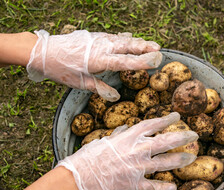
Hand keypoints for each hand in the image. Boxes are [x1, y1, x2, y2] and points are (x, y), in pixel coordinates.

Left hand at [26, 30, 162, 101]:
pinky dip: (124, 38)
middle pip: (128, 46)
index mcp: (99, 60)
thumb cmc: (60, 69)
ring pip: (122, 39)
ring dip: (137, 42)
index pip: (127, 61)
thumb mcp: (79, 83)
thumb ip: (99, 88)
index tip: (156, 61)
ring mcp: (98, 40)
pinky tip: (129, 39)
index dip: (143, 61)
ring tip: (150, 44)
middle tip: (159, 49)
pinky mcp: (94, 36)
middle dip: (145, 47)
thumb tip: (116, 96)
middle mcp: (101, 47)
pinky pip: (114, 37)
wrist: (42, 51)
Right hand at [56, 112, 197, 189]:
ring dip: (180, 160)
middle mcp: (138, 150)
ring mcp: (139, 168)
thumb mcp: (105, 140)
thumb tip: (125, 128)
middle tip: (194, 135)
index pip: (152, 124)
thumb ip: (119, 134)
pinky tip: (174, 185)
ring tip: (191, 158)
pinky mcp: (136, 184)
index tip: (177, 116)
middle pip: (166, 141)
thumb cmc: (89, 157)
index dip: (166, 119)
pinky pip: (154, 186)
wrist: (80, 178)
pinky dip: (165, 187)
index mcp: (129, 137)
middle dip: (182, 137)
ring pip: (166, 162)